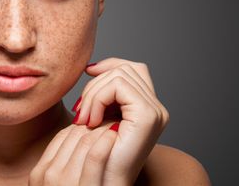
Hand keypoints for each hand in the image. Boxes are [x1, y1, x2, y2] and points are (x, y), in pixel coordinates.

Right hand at [28, 124, 118, 184]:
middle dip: (95, 126)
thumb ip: (66, 163)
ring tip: (118, 125)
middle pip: (74, 136)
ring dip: (103, 130)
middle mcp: (47, 176)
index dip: (85, 127)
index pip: (63, 137)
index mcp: (40, 173)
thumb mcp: (63, 184)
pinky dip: (105, 143)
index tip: (102, 125)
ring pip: (84, 141)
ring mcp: (62, 183)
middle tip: (113, 119)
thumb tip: (84, 133)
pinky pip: (93, 157)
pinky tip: (115, 135)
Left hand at [74, 57, 169, 184]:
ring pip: (119, 74)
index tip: (87, 73)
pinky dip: (98, 98)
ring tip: (85, 119)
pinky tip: (91, 120)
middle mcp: (156, 108)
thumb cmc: (97, 157)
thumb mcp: (99, 116)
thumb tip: (92, 67)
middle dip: (96, 82)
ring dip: (93, 93)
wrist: (103, 184)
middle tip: (81, 109)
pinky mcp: (148, 115)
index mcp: (147, 107)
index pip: (131, 68)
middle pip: (125, 68)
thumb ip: (102, 93)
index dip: (107, 65)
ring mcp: (155, 111)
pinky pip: (118, 86)